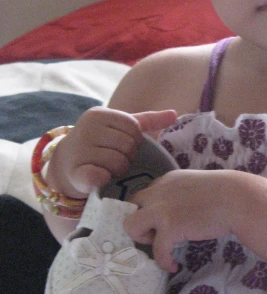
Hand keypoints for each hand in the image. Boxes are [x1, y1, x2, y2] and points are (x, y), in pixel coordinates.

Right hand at [48, 107, 176, 197]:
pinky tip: (100, 178)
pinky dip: (104, 180)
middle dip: (128, 156)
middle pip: (128, 145)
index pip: (133, 127)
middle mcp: (86, 128)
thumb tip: (174, 113)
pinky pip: (101, 176)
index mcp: (99, 114)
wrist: (65, 165)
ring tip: (109, 169)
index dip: (135, 141)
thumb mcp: (120, 128)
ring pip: (118, 163)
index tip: (123, 146)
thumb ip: (147, 120)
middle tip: (116, 160)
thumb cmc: (99, 144)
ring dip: (118, 170)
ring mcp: (79, 150)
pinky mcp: (75, 172)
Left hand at [124, 170, 233, 271]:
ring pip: (131, 226)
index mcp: (166, 181)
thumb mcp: (196, 186)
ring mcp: (162, 210)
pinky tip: (173, 265)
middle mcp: (158, 192)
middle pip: (131, 207)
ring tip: (161, 245)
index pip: (143, 195)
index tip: (157, 223)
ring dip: (143, 239)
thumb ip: (181, 194)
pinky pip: (156, 251)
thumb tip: (178, 211)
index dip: (147, 211)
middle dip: (141, 222)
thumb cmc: (226, 193)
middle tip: (157, 234)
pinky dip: (163, 261)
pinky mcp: (170, 227)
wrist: (238, 200)